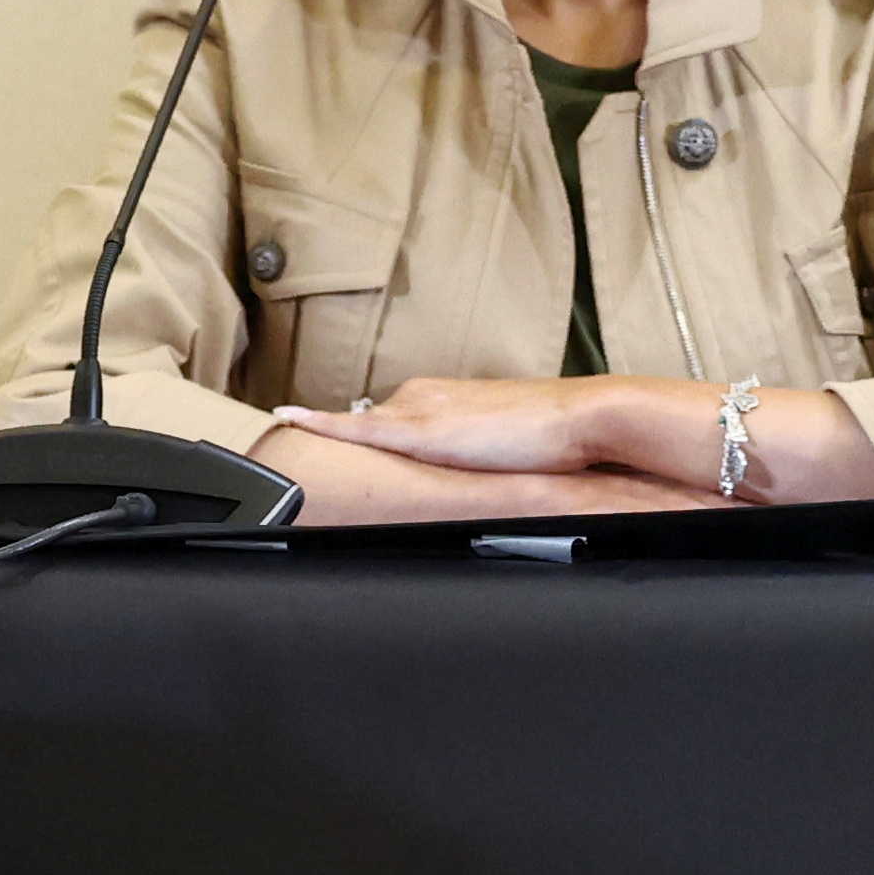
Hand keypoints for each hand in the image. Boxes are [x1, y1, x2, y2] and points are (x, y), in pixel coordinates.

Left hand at [242, 423, 710, 526]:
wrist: (586, 420)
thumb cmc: (568, 440)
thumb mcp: (526, 452)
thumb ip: (500, 460)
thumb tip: (505, 479)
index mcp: (452, 400)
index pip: (402, 418)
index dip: (384, 436)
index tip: (364, 449)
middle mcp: (429, 395)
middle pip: (376, 423)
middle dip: (357, 442)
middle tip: (328, 456)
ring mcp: (421, 410)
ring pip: (362, 426)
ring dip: (334, 436)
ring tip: (298, 443)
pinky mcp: (419, 429)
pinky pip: (355, 428)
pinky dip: (319, 424)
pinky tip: (287, 421)